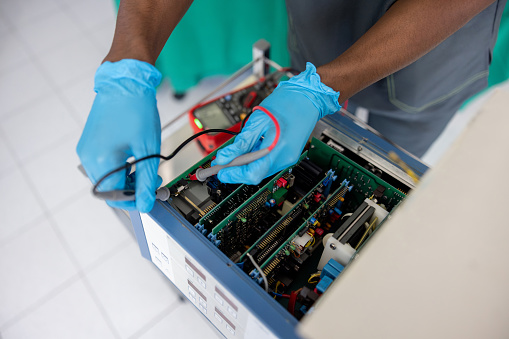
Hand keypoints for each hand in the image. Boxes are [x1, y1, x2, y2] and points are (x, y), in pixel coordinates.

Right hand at [77, 59, 161, 211]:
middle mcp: (88, 157)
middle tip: (152, 181)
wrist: (125, 82)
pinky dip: (118, 168)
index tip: (148, 197)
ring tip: (146, 168)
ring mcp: (86, 150)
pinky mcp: (89, 144)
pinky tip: (134, 159)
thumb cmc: (136, 110)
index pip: (114, 196)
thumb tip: (146, 203)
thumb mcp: (148, 150)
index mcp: (101, 160)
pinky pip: (102, 165)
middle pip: (108, 189)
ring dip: (126, 179)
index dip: (133, 200)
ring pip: (106, 178)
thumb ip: (146, 181)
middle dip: (131, 189)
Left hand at [213, 62, 340, 183]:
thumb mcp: (258, 121)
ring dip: (246, 164)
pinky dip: (255, 159)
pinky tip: (251, 148)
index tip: (220, 171)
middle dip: (237, 170)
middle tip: (222, 161)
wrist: (307, 98)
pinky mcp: (288, 156)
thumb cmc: (285, 104)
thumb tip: (224, 157)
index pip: (252, 174)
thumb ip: (241, 142)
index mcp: (277, 149)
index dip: (233, 175)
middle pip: (256, 174)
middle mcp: (284, 158)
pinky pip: (267, 163)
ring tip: (236, 151)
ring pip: (261, 169)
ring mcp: (288, 158)